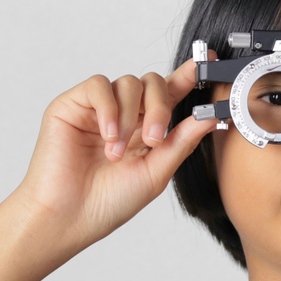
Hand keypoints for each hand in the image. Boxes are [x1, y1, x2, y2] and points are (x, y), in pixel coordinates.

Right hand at [11, 54, 217, 257]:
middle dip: (160, 106)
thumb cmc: (109, 202)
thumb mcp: (156, 172)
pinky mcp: (72, 105)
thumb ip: (182, 141)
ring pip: (128, 83)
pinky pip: (99, 86)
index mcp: (147, 128)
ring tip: (118, 151)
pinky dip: (109, 108)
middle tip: (154, 139)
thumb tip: (212, 115)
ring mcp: (98, 108)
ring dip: (130, 117)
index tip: (209, 63)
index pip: (171, 94)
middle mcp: (125, 114)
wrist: (68, 217)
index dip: (189, 76)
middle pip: (153, 83)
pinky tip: (107, 135)